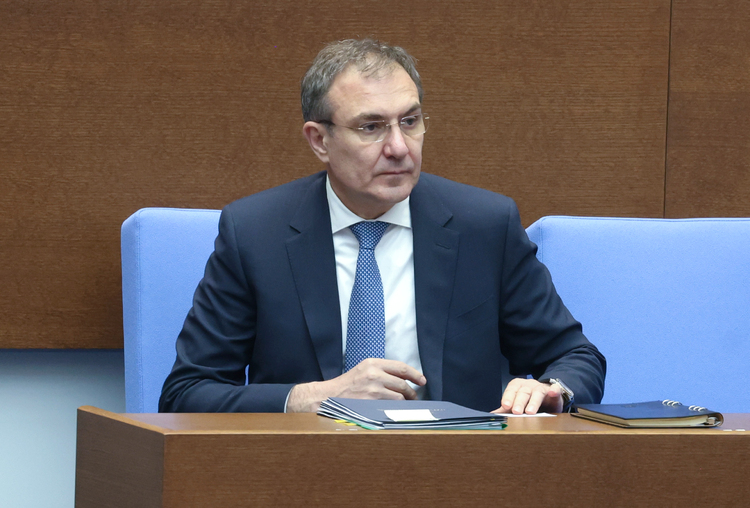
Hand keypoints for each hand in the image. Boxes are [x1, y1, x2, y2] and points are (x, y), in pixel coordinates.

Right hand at [286, 358, 426, 412]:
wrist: (328, 396)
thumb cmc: (347, 385)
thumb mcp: (363, 370)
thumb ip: (381, 371)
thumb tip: (402, 379)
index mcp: (372, 363)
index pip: (401, 367)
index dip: (415, 374)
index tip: (422, 380)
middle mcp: (374, 374)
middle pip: (402, 383)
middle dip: (411, 392)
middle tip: (414, 397)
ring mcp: (373, 389)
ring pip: (399, 397)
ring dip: (405, 403)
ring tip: (405, 405)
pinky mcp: (371, 403)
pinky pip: (391, 407)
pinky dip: (397, 410)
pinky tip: (396, 411)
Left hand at [492, 378, 563, 414]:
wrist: (547, 395)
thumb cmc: (529, 400)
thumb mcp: (517, 403)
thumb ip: (506, 408)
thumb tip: (493, 415)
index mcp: (518, 386)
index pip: (511, 390)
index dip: (508, 397)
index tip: (505, 406)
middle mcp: (529, 385)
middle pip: (523, 392)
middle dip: (519, 402)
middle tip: (516, 412)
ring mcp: (542, 387)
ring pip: (537, 393)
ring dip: (533, 402)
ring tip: (530, 411)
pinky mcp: (554, 391)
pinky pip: (555, 389)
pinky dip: (554, 391)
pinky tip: (552, 393)